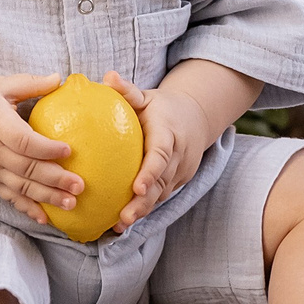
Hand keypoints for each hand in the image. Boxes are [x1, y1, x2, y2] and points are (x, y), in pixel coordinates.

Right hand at [0, 73, 84, 224]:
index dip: (45, 148)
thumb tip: (60, 78)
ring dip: (46, 197)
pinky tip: (44, 218)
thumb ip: (30, 84)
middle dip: (54, 179)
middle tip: (80, 185)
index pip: (22, 140)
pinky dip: (26, 209)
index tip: (68, 150)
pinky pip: (9, 197)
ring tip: (71, 203)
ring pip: (20, 186)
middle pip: (25, 168)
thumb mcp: (0, 85)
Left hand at [103, 70, 219, 229]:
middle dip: (143, 202)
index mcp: (169, 134)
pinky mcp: (176, 183)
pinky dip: (143, 210)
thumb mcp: (147, 96)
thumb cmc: (162, 107)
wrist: (195, 118)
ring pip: (160, 196)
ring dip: (142, 211)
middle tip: (123, 218)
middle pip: (161, 183)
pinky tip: (121, 222)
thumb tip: (108, 77)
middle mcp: (178, 157)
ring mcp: (179, 173)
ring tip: (119, 225)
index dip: (151, 172)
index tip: (137, 187)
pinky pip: (159, 198)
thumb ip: (128, 90)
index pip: (161, 155)